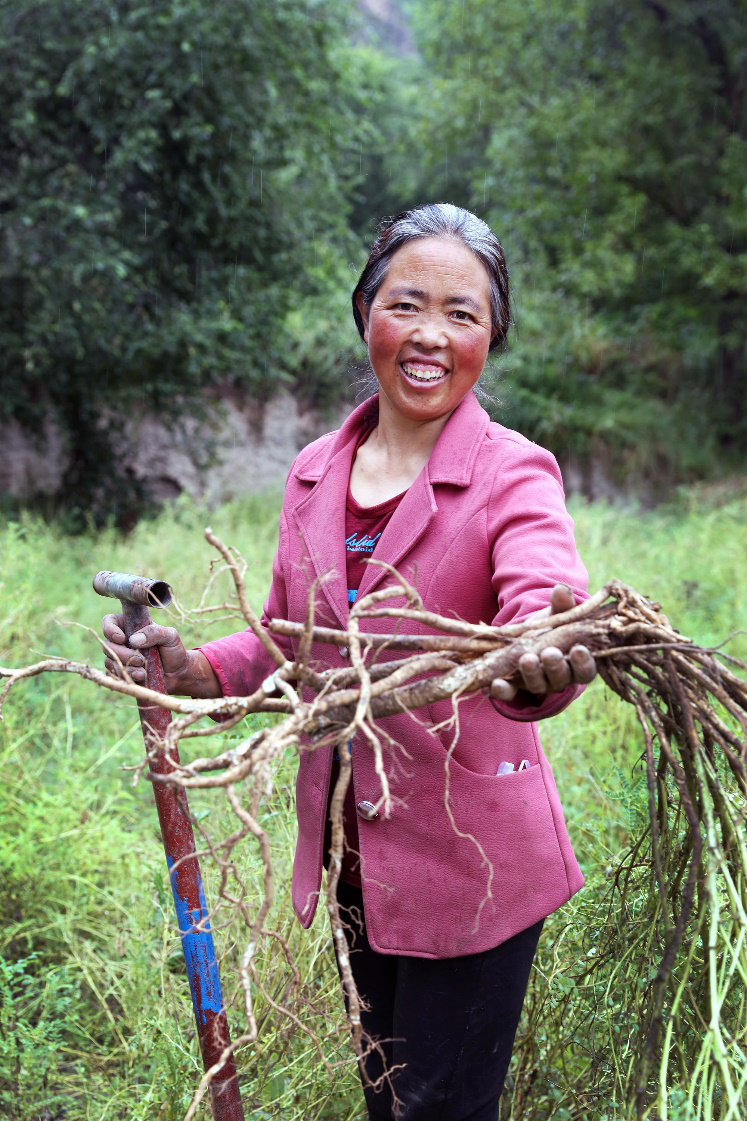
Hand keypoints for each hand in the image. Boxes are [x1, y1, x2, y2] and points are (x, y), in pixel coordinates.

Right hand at [101, 614, 219, 697]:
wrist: (178, 673)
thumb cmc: (173, 650)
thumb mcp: (170, 636)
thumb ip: (154, 632)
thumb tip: (133, 640)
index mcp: (130, 626)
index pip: (109, 621)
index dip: (110, 629)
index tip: (122, 638)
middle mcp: (121, 642)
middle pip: (108, 645)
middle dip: (122, 654)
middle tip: (141, 660)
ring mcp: (119, 658)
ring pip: (109, 662)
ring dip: (127, 667)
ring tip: (144, 671)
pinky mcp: (121, 673)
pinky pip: (114, 676)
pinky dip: (127, 677)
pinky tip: (141, 677)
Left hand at [489, 584, 595, 702]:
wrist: (530, 640)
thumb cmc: (553, 629)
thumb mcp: (558, 616)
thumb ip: (562, 606)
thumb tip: (561, 589)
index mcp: (576, 664)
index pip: (585, 669)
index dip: (583, 662)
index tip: (579, 649)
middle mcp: (560, 678)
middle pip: (560, 677)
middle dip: (554, 666)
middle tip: (549, 654)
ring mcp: (538, 684)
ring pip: (537, 684)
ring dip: (531, 673)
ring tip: (526, 659)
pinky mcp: (516, 687)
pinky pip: (510, 693)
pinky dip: (503, 691)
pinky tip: (494, 684)